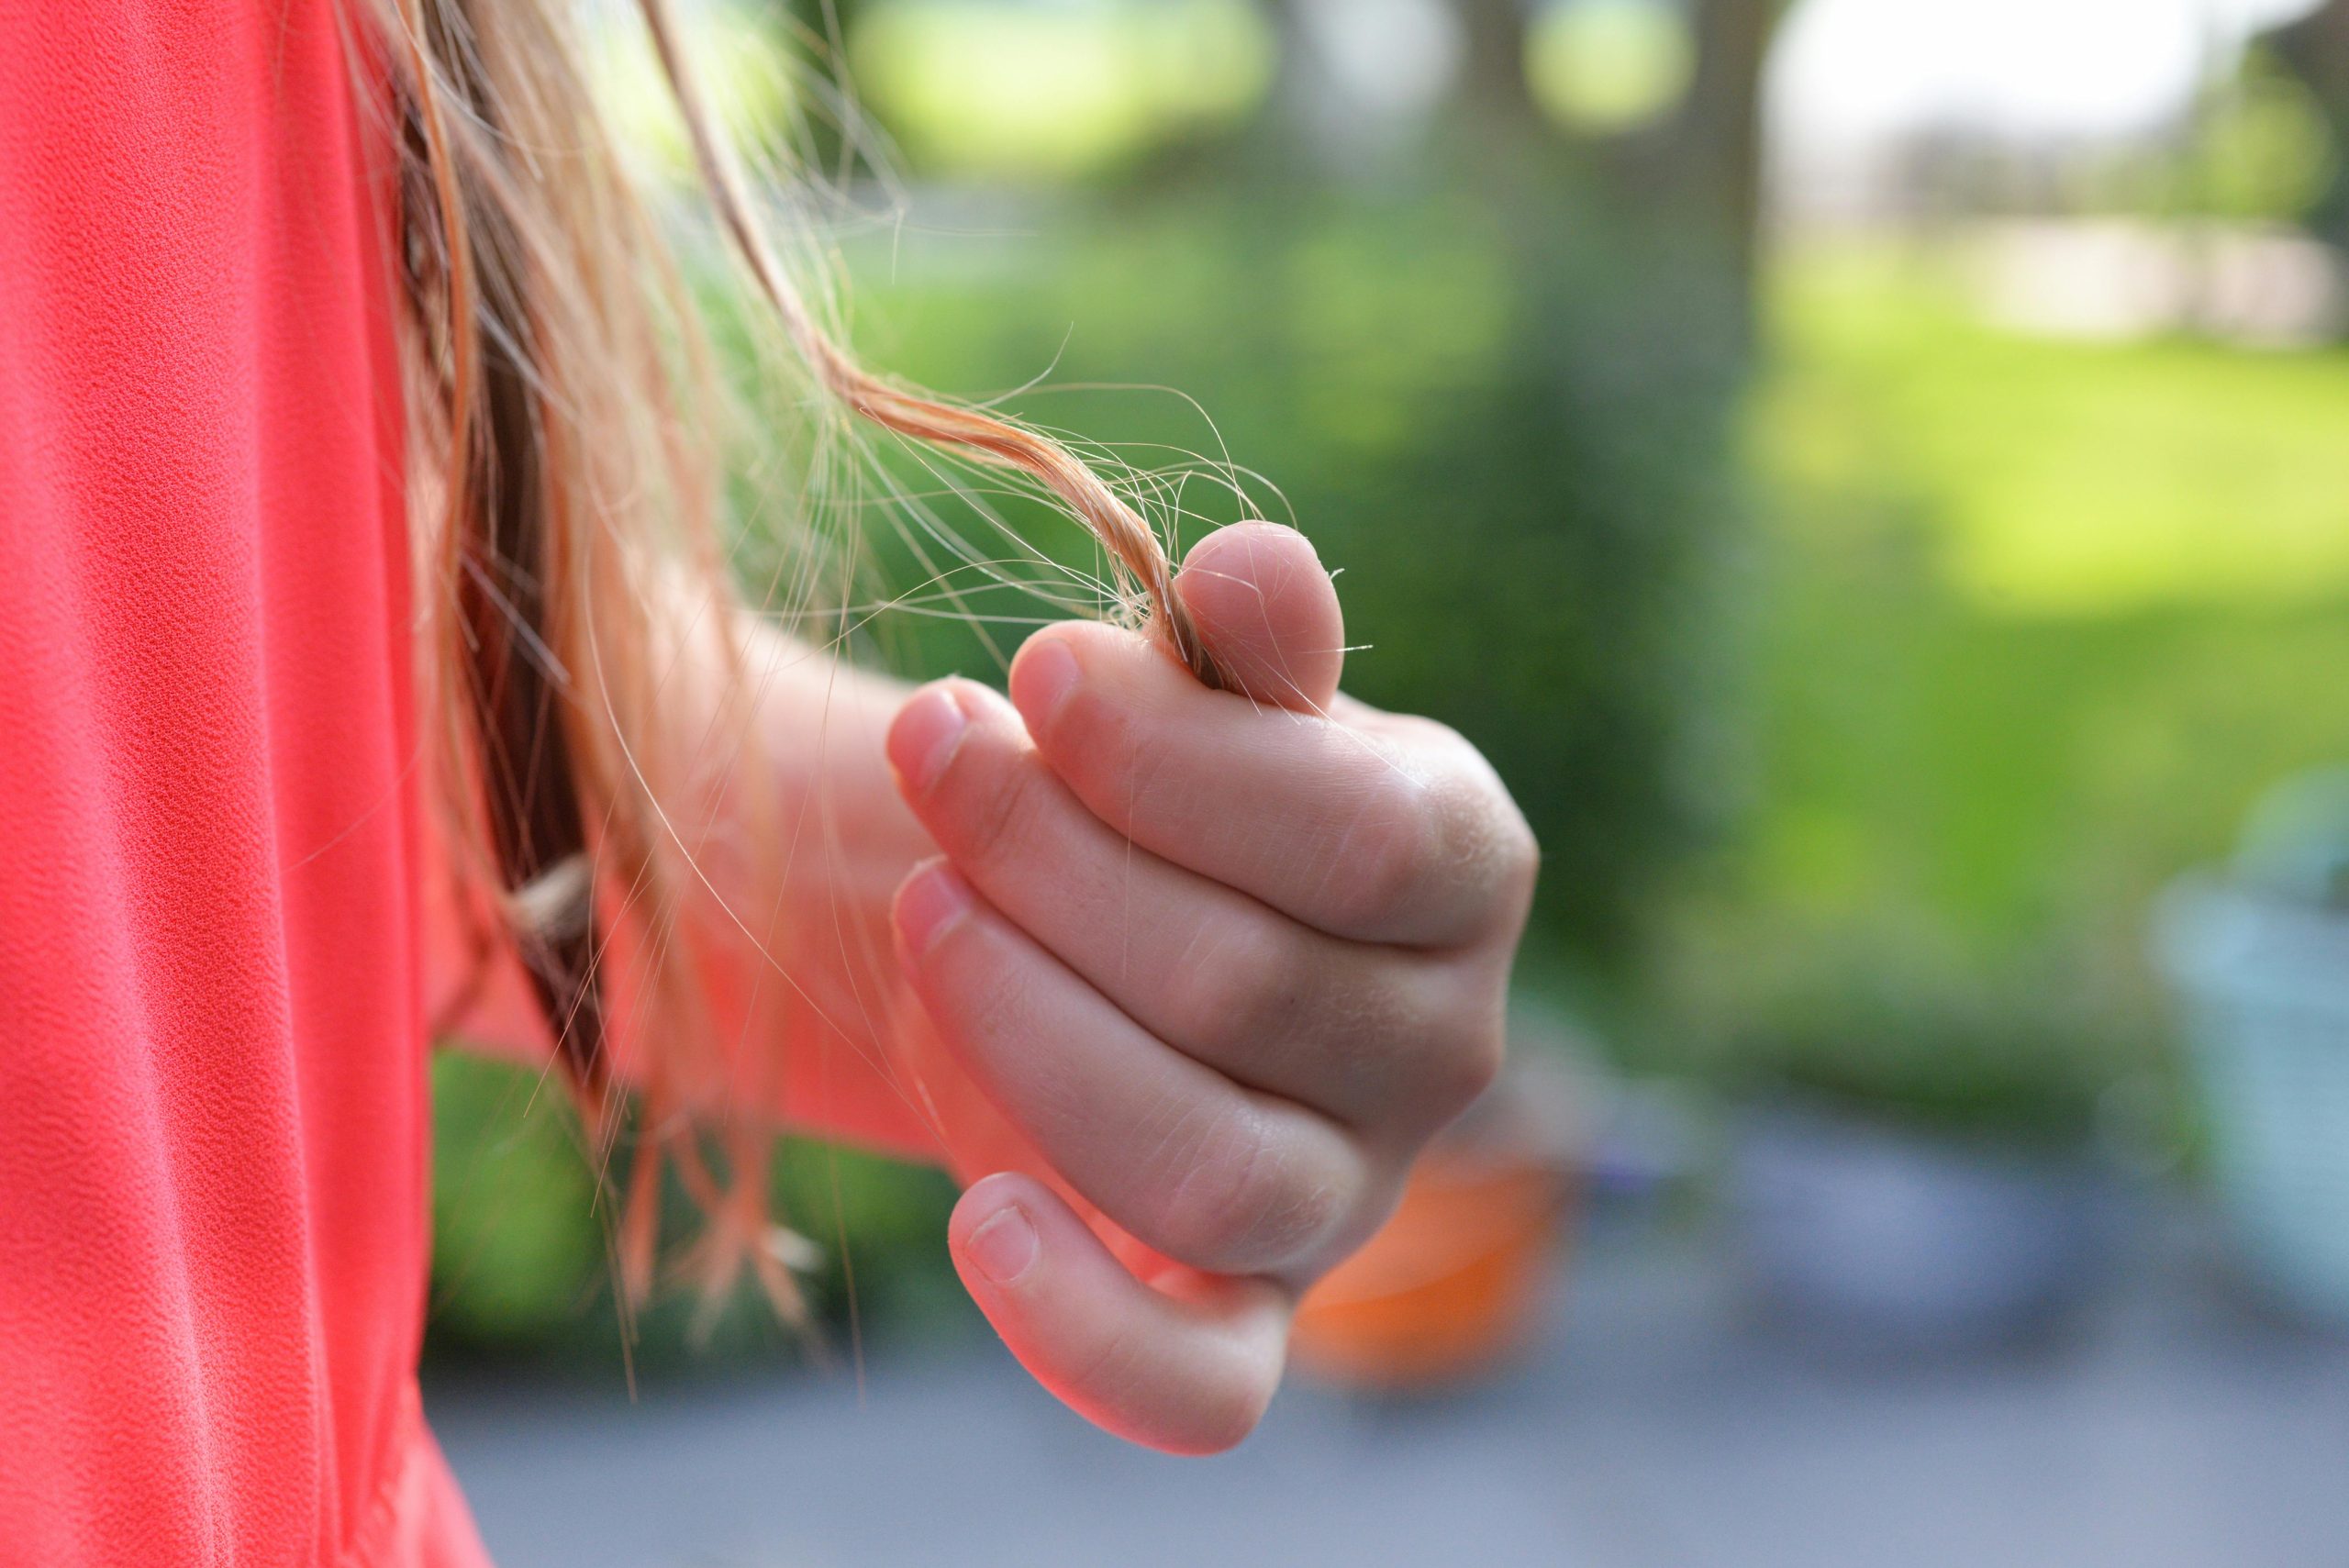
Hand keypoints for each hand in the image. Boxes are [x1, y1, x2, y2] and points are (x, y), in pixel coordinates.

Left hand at [883, 522, 1535, 1452]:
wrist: (1100, 929)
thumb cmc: (1165, 792)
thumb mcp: (1207, 698)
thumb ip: (1242, 648)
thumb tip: (1250, 570)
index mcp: (1463, 869)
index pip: (1363, 841)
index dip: (1174, 759)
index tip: (1032, 674)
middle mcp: (1440, 1049)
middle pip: (1246, 985)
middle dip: (1049, 856)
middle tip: (932, 753)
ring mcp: (1345, 1197)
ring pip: (1210, 1169)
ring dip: (1029, 1031)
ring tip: (927, 911)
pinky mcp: (1243, 1313)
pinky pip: (1200, 1388)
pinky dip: (1085, 1329)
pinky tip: (975, 1219)